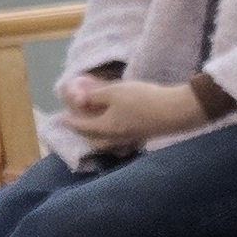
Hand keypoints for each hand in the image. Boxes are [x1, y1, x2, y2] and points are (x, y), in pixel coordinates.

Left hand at [61, 78, 206, 147]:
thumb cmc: (143, 100)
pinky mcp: (144, 136)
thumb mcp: (115, 92)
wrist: (177, 111)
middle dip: (83, 133)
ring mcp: (131, 139)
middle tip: (76, 125)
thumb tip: (81, 100)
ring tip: (95, 129)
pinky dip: (113, 137)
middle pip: (94, 140)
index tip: (59, 119)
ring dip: (98, 138)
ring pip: (108, 144)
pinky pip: (121, 142)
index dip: (69, 121)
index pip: (81, 126)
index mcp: (105, 127)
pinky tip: (116, 129)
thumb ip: (96, 96)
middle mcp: (116, 138)